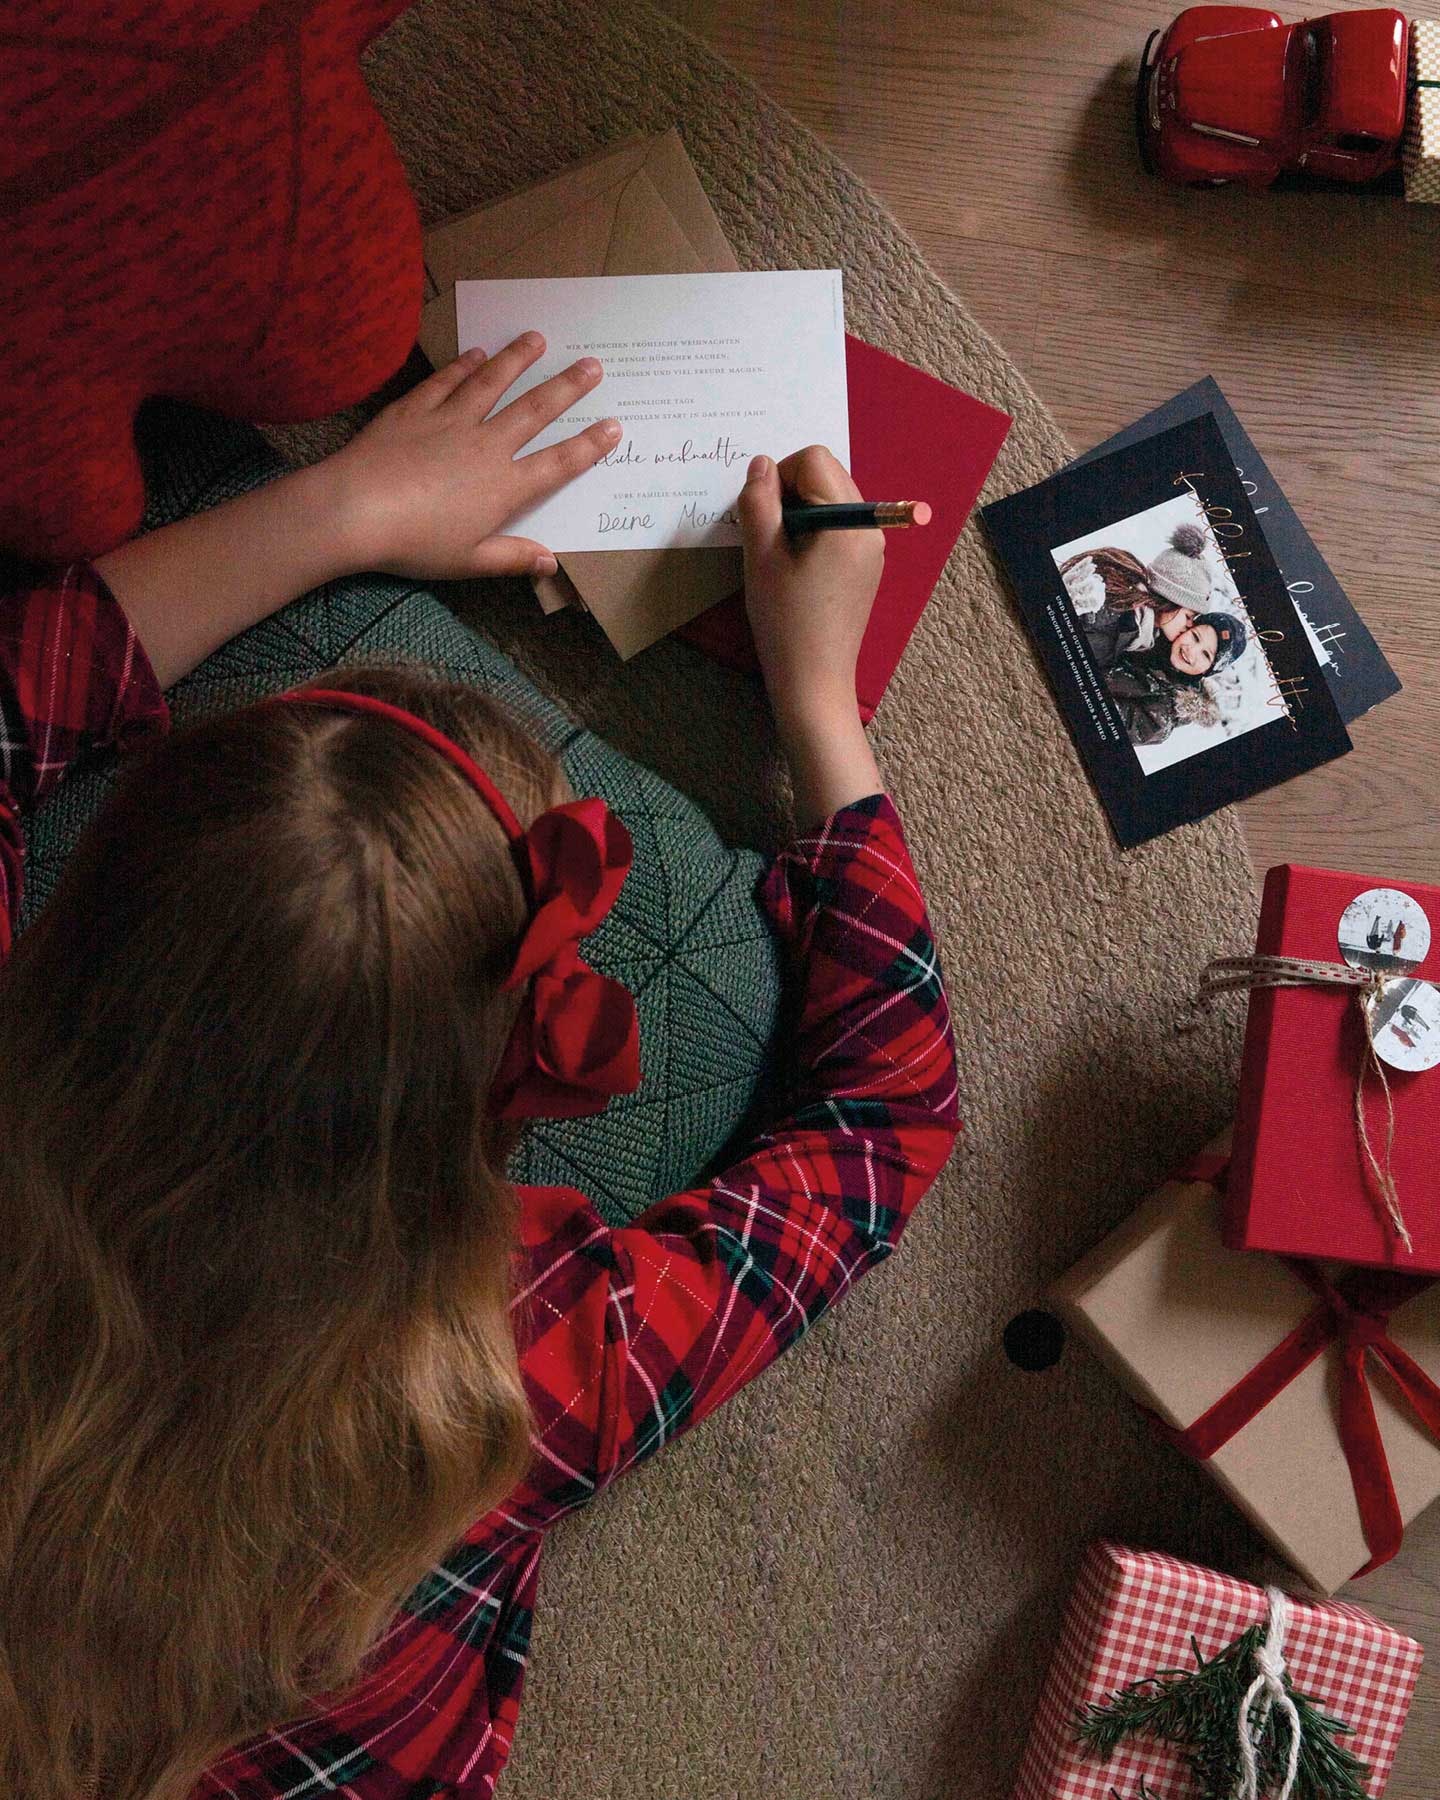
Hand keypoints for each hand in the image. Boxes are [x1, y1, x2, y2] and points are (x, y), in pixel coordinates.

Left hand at [325, 332, 620, 579]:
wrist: (357, 509)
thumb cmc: (415, 544)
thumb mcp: (469, 561)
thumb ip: (512, 558)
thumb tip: (551, 561)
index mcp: (504, 488)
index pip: (558, 463)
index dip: (589, 446)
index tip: (614, 426)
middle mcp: (485, 446)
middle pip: (534, 410)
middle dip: (567, 387)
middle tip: (591, 364)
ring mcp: (451, 422)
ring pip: (492, 383)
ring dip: (517, 360)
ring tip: (537, 338)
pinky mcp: (416, 409)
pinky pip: (446, 381)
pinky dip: (464, 365)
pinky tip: (476, 353)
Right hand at [736, 446, 883, 822]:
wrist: (814, 684)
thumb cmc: (786, 623)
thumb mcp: (762, 558)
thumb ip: (759, 503)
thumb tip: (760, 464)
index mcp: (850, 521)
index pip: (814, 460)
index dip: (778, 475)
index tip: (760, 514)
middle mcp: (870, 528)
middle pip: (826, 475)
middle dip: (790, 492)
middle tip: (767, 535)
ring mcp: (873, 548)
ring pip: (831, 500)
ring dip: (800, 513)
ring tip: (780, 554)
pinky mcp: (866, 568)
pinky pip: (839, 527)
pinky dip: (813, 532)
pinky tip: (794, 568)